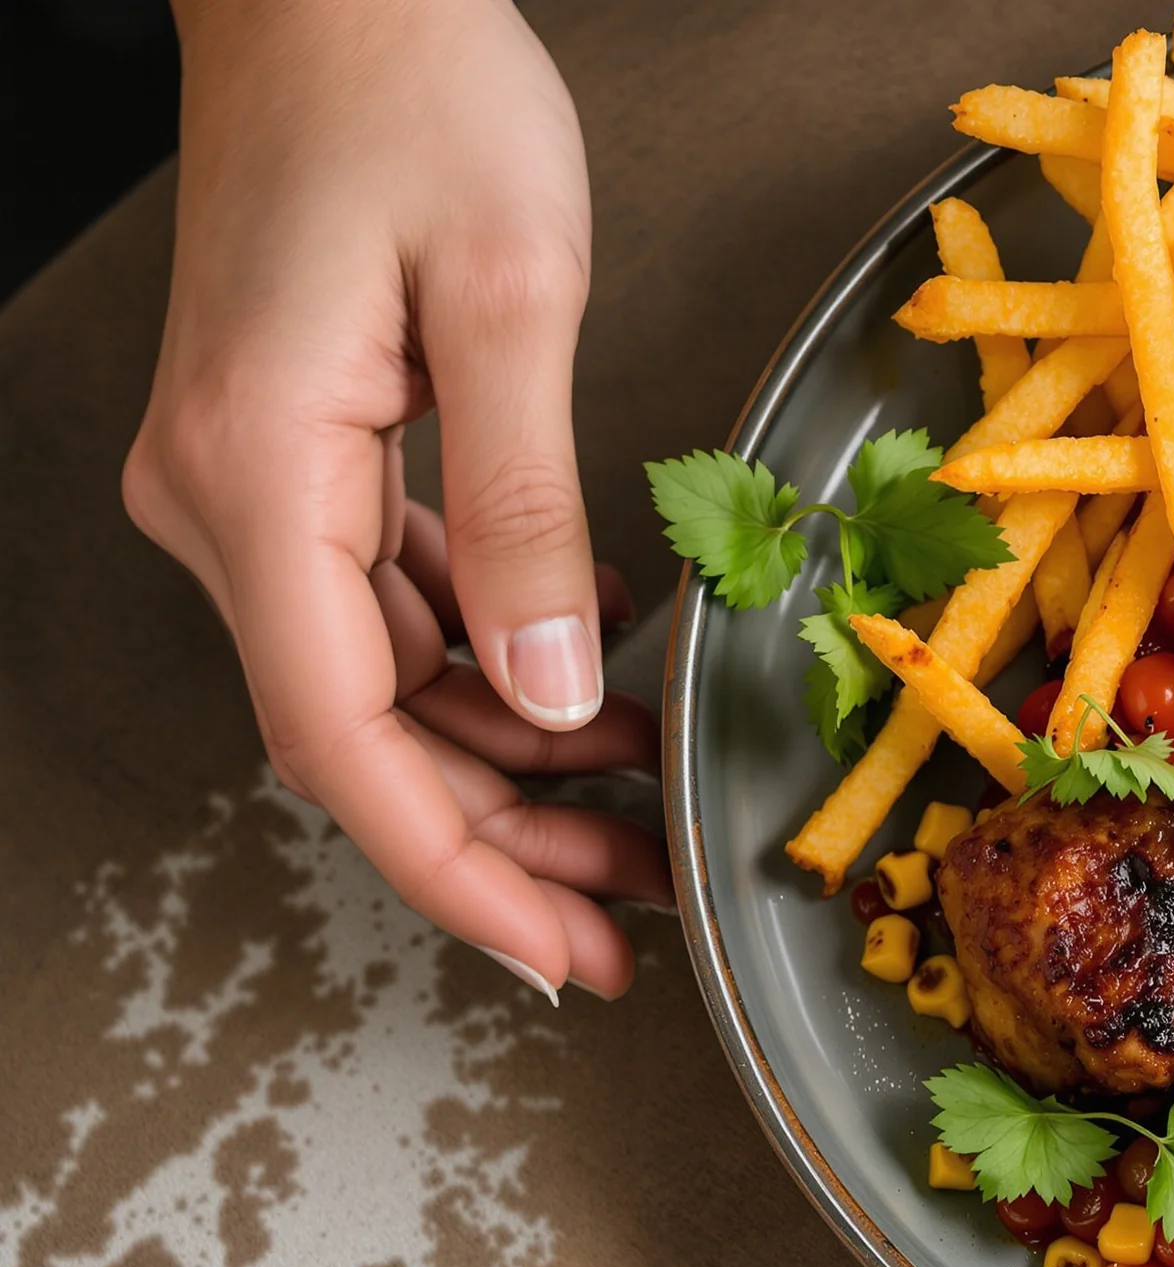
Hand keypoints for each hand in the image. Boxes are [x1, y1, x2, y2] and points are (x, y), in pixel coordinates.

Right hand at [124, 0, 666, 998]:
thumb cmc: (417, 94)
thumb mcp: (506, 300)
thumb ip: (526, 510)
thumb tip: (554, 688)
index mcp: (256, 474)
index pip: (344, 739)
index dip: (458, 869)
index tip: (560, 955)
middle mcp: (225, 499)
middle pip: (362, 734)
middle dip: (502, 839)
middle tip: (631, 912)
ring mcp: (251, 481)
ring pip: (379, 684)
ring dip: (506, 761)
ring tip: (638, 816)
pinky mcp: (295, 454)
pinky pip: (389, 604)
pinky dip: (489, 662)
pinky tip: (589, 683)